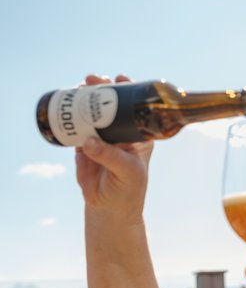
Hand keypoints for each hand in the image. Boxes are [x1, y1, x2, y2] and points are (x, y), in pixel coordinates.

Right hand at [75, 75, 153, 221]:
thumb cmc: (129, 189)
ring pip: (92, 113)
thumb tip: (88, 141)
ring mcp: (101, 138)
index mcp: (138, 136)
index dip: (129, 92)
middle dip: (102, 90)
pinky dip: (71, 117)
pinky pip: (76, 128)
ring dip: (85, 98)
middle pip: (110, 106)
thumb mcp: (127, 172)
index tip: (121, 79)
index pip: (135, 109)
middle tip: (92, 80)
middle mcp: (120, 133)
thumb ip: (109, 156)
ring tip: (79, 87)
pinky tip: (66, 106)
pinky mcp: (83, 146)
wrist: (110, 208)